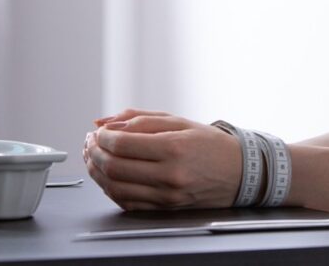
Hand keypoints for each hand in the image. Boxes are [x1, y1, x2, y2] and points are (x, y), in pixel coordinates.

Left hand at [83, 109, 241, 210]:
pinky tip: (107, 175)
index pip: (122, 144)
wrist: (237, 172)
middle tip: (91, 143)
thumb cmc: (209, 144)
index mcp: (173, 148)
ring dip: (97, 172)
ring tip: (94, 157)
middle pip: (115, 168)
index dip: (102, 137)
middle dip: (95, 153)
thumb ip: (139, 119)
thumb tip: (105, 122)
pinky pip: (127, 202)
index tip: (97, 131)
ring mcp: (166, 196)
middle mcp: (169, 175)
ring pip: (116, 188)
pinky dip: (110, 189)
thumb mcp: (177, 121)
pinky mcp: (165, 209)